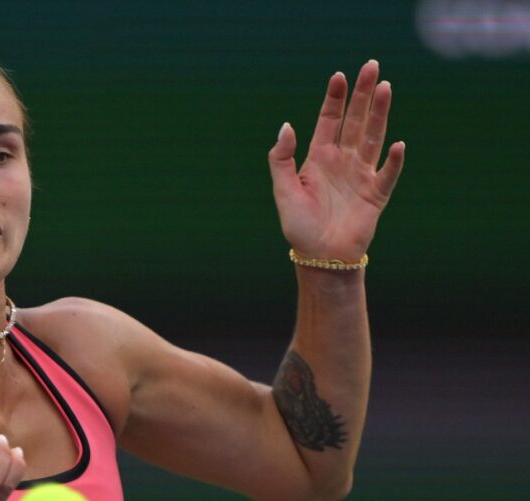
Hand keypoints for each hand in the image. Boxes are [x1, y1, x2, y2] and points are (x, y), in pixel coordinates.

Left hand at [268, 60, 405, 260]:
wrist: (320, 257)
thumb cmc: (299, 226)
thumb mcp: (283, 191)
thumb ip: (281, 159)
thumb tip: (287, 125)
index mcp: (319, 158)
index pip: (329, 121)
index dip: (334, 99)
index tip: (338, 75)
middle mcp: (342, 162)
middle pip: (355, 121)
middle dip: (362, 94)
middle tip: (371, 66)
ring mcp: (361, 176)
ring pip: (373, 138)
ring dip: (379, 114)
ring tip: (384, 88)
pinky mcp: (376, 195)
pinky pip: (387, 175)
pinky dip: (393, 162)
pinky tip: (398, 146)